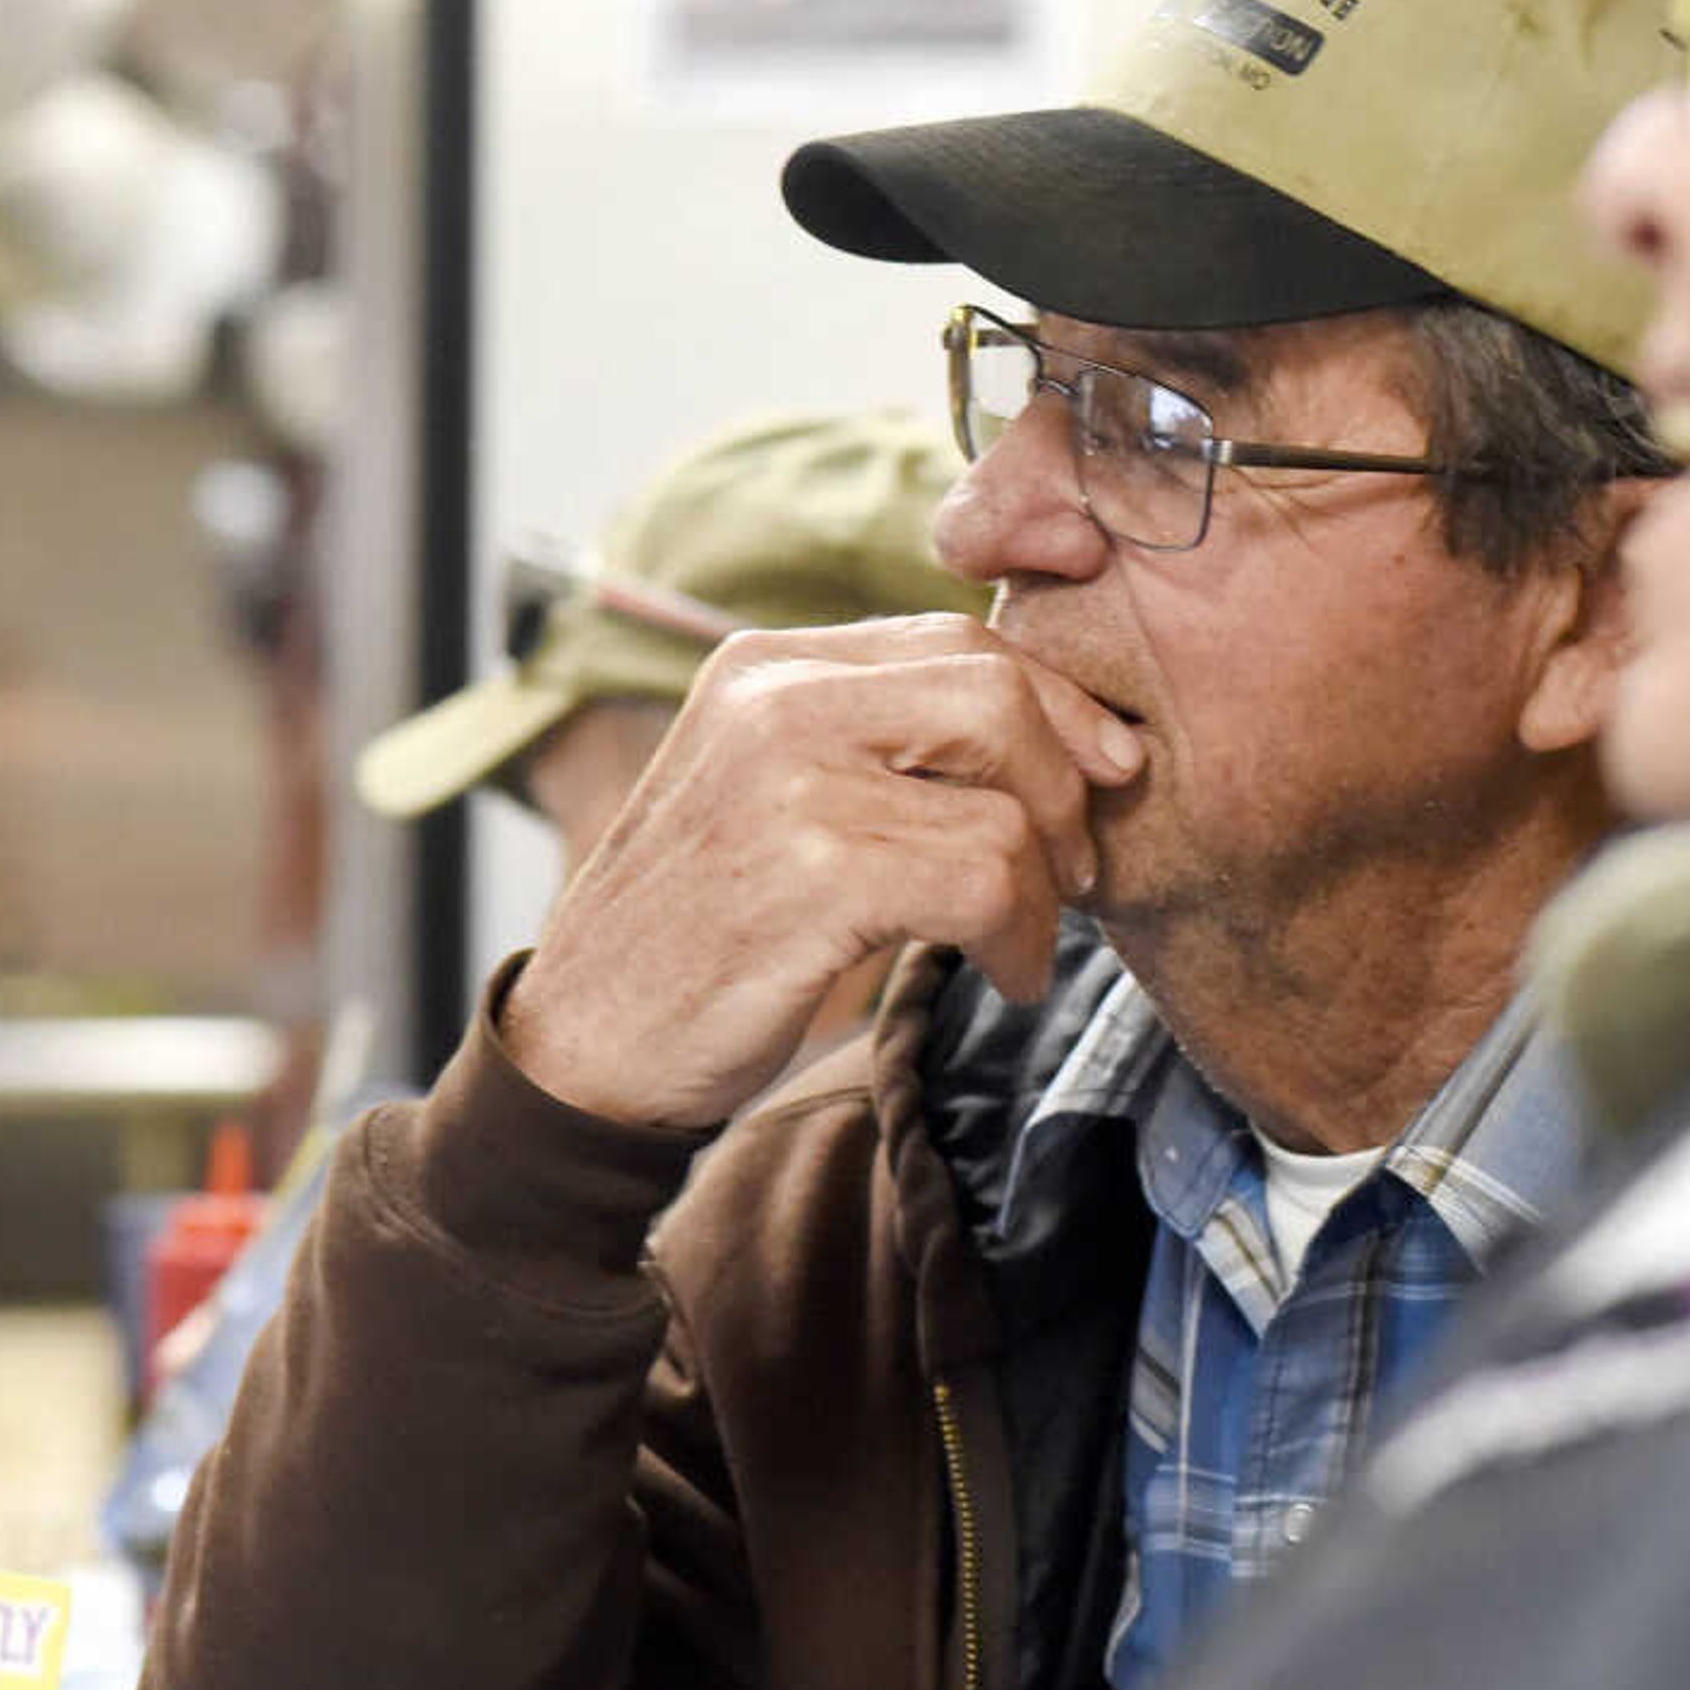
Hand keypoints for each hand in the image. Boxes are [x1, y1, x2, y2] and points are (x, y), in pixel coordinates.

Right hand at [497, 615, 1147, 1129]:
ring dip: (1045, 892)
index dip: (1058, 706)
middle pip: (999, 693)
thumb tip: (1060, 736)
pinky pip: (986, 880)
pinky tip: (1002, 975)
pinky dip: (1021, 938)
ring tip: (1020, 944)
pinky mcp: (815, 869)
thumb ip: (881, 744)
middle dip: (1067, 785)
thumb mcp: (779, 797)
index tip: (1104, 772)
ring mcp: (791, 777)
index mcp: (767, 665)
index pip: (960, 640)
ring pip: (1006, 801)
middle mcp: (775, 697)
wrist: (586, 1049)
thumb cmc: (704, 936)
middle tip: (1074, 870)